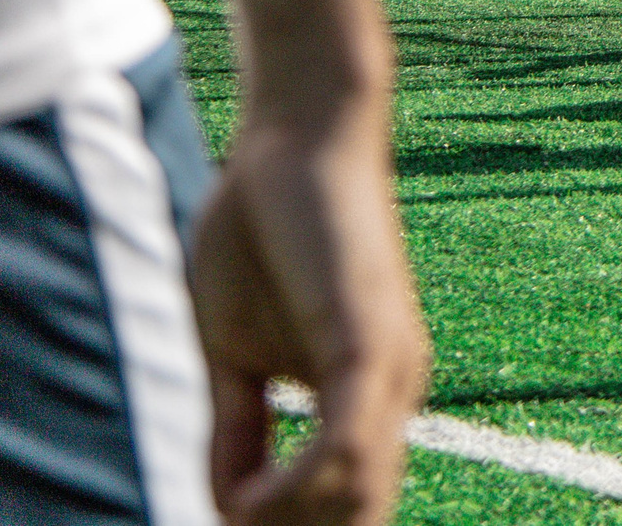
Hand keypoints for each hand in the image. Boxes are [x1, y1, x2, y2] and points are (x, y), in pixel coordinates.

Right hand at [195, 110, 430, 524]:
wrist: (298, 134)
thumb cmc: (267, 229)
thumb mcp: (237, 348)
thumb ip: (239, 424)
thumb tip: (226, 502)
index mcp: (367, 396)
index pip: (348, 504)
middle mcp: (395, 391)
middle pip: (359, 514)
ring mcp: (389, 369)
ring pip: (358, 497)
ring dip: (287, 525)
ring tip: (229, 521)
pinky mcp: (369, 342)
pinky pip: (348, 445)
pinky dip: (296, 490)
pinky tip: (244, 502)